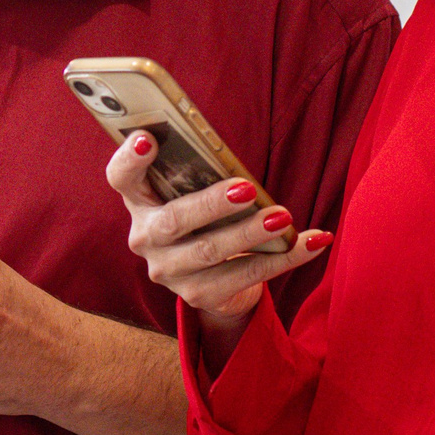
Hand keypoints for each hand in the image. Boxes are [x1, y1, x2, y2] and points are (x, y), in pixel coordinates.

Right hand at [103, 132, 327, 335]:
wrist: (214, 279)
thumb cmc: (206, 218)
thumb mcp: (195, 193)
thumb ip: (201, 175)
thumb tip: (235, 163)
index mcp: (140, 201)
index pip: (120, 177)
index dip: (129, 159)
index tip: (148, 138)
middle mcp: (146, 238)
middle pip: (173, 221)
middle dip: (211, 205)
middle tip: (247, 189)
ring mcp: (169, 271)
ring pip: (210, 252)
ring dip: (251, 234)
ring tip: (284, 218)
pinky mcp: (198, 296)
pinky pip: (245, 276)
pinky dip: (285, 258)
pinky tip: (313, 242)